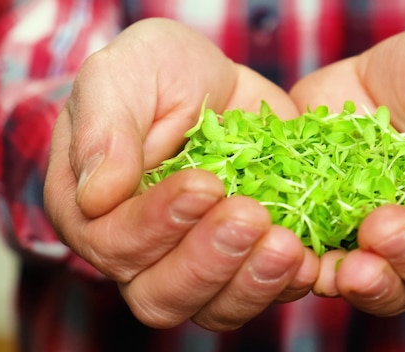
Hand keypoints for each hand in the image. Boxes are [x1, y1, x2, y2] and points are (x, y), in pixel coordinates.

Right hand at [44, 18, 318, 330]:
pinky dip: (287, 283)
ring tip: (285, 243)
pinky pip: (263, 293)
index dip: (159, 223)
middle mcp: (143, 252)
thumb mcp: (119, 75)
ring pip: (215, 308)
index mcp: (96, 214)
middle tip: (249, 216)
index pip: (116, 243)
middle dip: (209, 261)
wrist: (213, 80)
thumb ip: (102, 130)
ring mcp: (199, 261)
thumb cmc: (156, 73)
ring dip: (251, 282)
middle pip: (163, 295)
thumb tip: (97, 196)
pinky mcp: (247, 257)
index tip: (205, 184)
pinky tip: (308, 257)